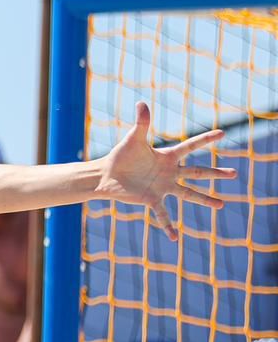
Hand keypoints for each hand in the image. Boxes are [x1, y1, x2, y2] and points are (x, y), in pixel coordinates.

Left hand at [95, 101, 236, 241]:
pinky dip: (168, 226)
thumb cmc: (120, 157)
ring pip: (188, 194)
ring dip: (205, 200)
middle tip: (234, 174)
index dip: (206, 140)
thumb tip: (142, 103)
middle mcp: (169, 173)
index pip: (190, 146)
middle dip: (215, 174)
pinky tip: (175, 238)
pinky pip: (162, 215)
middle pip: (197, 172)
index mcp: (167, 157)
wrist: (105, 175)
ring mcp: (162, 187)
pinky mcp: (151, 200)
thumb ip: (141, 123)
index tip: (223, 133)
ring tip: (221, 205)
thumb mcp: (132, 139)